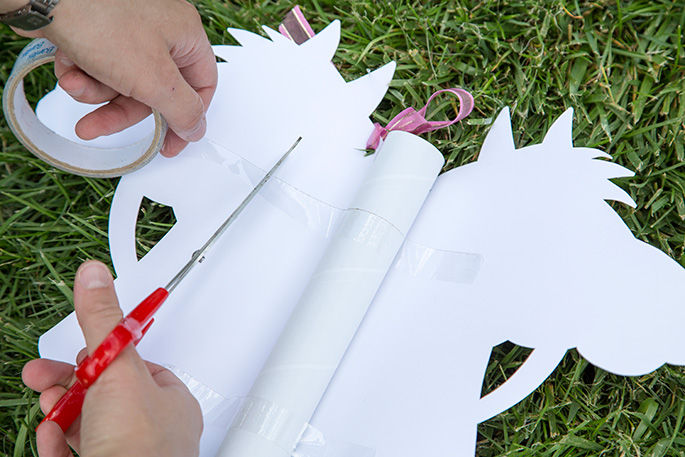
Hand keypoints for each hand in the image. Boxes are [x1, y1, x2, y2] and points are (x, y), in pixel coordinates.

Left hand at [13, 0, 217, 156]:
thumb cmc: (99, 19)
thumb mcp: (154, 79)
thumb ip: (183, 110)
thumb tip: (196, 128)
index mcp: (185, 34)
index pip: (201, 87)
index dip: (185, 120)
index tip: (168, 144)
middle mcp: (161, 30)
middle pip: (153, 92)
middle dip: (120, 109)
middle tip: (99, 125)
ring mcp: (129, 29)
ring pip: (122, 83)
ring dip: (96, 92)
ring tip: (76, 84)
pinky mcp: (101, 31)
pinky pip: (100, 68)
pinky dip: (82, 75)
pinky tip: (68, 68)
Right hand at [23, 260, 202, 456]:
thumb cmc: (138, 449)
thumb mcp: (116, 369)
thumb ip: (103, 322)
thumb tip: (95, 274)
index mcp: (169, 401)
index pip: (135, 366)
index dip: (103, 355)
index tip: (79, 348)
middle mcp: (154, 431)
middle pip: (105, 395)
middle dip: (68, 382)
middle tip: (41, 376)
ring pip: (89, 426)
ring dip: (61, 411)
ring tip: (47, 403)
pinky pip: (78, 454)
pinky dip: (59, 444)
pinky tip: (50, 439)